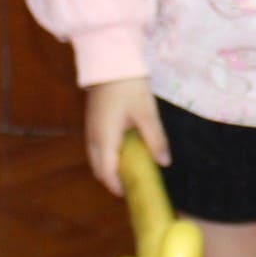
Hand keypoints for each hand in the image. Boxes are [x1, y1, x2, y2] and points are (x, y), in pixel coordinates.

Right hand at [84, 77, 167, 195]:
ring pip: (96, 158)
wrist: (110, 62)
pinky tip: (124, 151)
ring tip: (130, 170)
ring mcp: (90, 129)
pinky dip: (107, 156)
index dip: (117, 187)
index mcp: (105, 138)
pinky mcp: (92, 122)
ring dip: (109, 168)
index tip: (131, 194)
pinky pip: (96, 147)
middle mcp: (93, 137)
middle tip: (133, 184)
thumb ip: (156, 140)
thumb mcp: (147, 114)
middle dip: (112, 180)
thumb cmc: (129, 87)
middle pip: (98, 169)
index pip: (106, 172)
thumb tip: (165, 163)